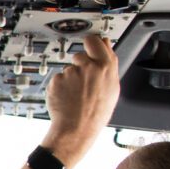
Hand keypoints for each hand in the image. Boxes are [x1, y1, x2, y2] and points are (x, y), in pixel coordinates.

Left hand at [43, 33, 119, 165]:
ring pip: (68, 69)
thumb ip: (109, 63)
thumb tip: (106, 43)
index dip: (91, 42)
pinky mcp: (56, 80)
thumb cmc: (96, 111)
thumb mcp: (112, 87)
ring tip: (77, 94)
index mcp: (106, 67)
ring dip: (70, 78)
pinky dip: (60, 86)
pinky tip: (67, 97)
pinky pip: (58, 78)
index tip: (89, 43)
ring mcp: (71, 73)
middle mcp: (88, 67)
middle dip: (80, 63)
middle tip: (82, 80)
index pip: (95, 40)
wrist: (77, 127)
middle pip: (80, 54)